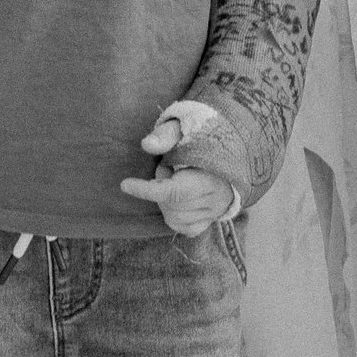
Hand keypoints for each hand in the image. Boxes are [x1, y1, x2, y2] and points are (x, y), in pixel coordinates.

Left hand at [121, 101, 238, 235]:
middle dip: (159, 187)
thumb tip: (146, 145)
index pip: (174, 192)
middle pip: (171, 205)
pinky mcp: (211, 219)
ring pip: (175, 218)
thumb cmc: (203, 137)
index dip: (146, 190)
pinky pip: (186, 228)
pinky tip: (174, 200)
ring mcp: (214, 212)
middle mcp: (215, 199)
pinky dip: (173, 217)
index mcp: (209, 176)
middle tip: (168, 168)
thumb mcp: (184, 128)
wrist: (231, 150)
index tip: (125, 184)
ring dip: (165, 201)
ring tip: (175, 180)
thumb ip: (165, 135)